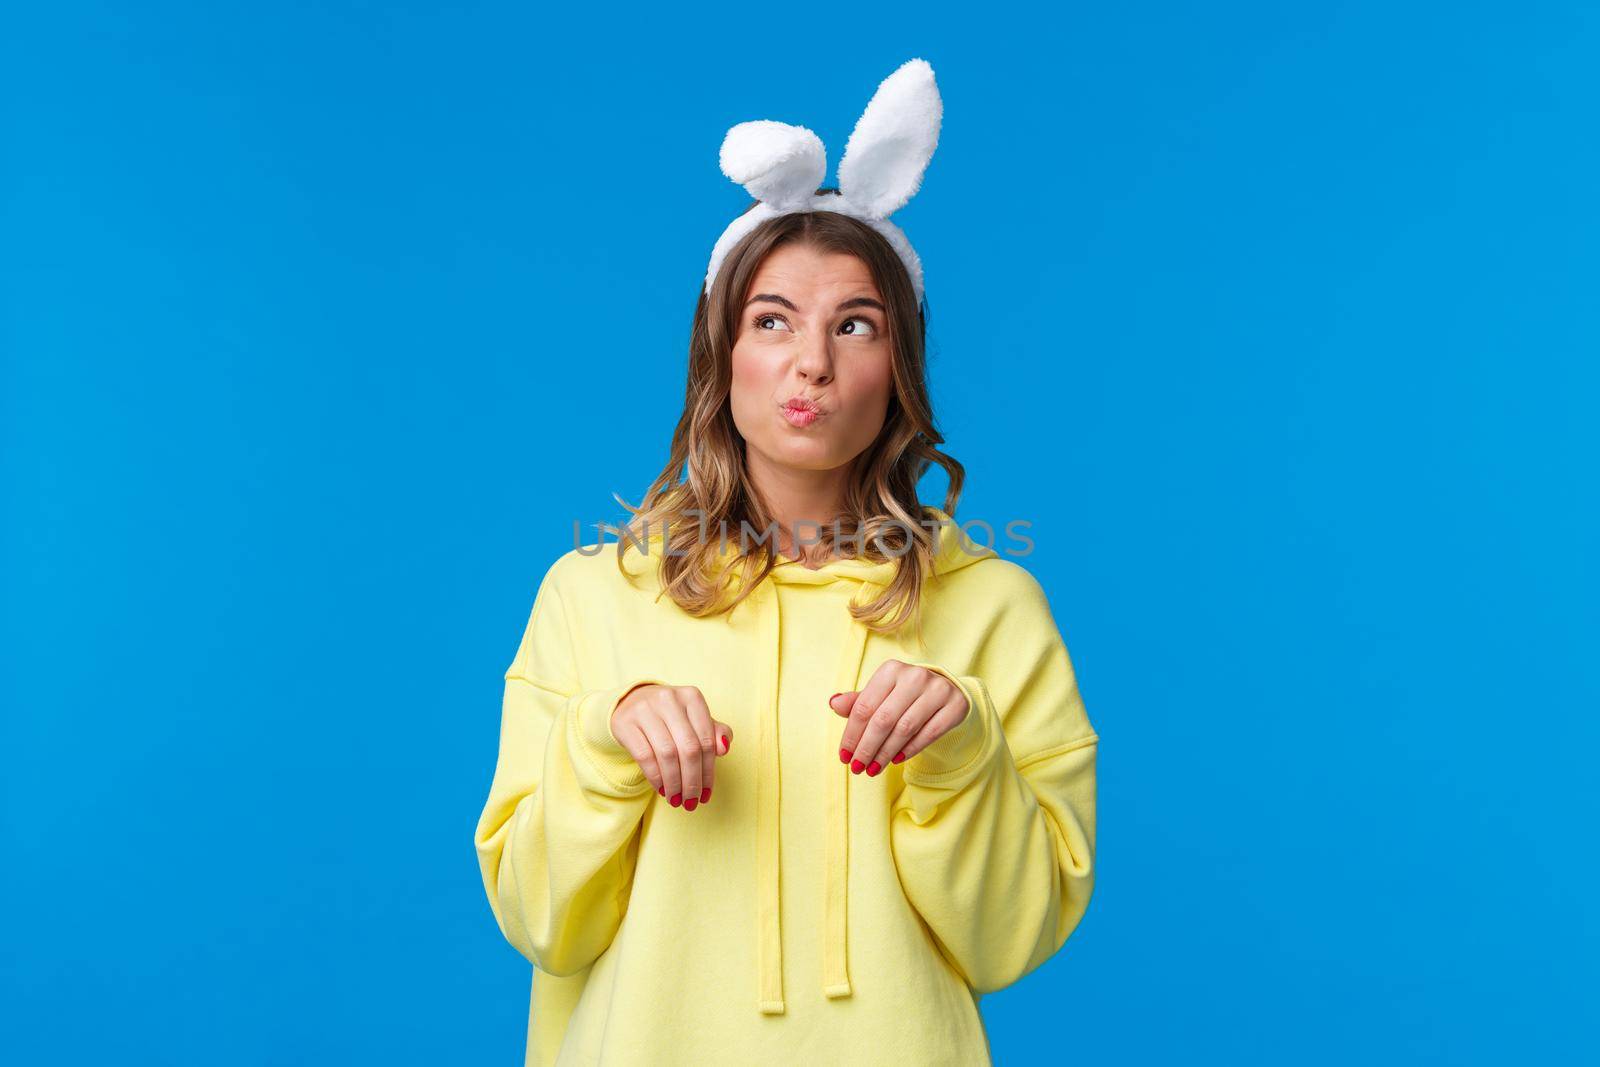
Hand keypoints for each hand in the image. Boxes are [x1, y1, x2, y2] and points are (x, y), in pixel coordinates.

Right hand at [610, 683, 732, 811]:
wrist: (632, 703)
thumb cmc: (671, 717)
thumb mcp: (694, 720)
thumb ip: (714, 733)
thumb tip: (725, 748)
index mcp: (692, 697)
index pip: (707, 740)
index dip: (709, 771)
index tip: (706, 794)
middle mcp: (669, 699)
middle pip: (689, 749)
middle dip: (692, 781)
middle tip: (691, 801)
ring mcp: (645, 709)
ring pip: (667, 754)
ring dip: (674, 783)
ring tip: (677, 799)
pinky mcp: (625, 723)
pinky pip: (645, 756)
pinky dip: (656, 777)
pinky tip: (661, 789)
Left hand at [829, 660, 968, 775]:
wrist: (946, 690)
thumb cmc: (904, 694)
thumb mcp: (881, 694)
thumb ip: (858, 701)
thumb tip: (833, 703)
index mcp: (891, 670)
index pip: (864, 706)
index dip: (851, 734)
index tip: (843, 756)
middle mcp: (915, 676)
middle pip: (883, 719)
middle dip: (867, 748)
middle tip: (857, 768)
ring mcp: (938, 690)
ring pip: (905, 729)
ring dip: (885, 753)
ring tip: (873, 768)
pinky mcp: (955, 706)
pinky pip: (928, 734)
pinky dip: (910, 749)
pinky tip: (896, 760)